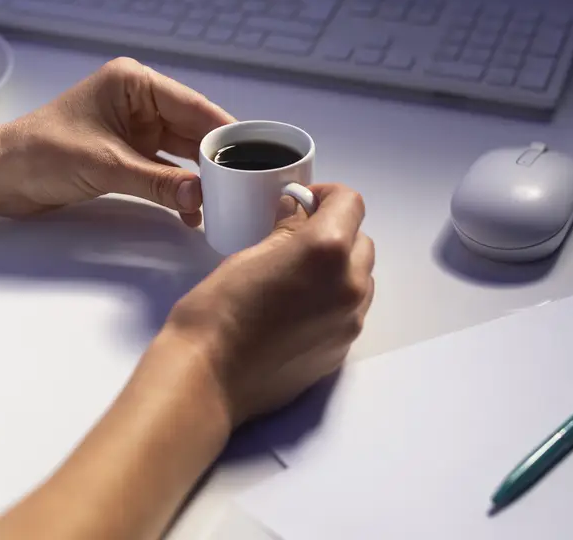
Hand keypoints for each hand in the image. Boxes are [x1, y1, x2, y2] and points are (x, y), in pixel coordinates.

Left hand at [0, 57, 234, 224]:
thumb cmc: (42, 154)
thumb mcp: (106, 166)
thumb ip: (158, 182)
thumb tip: (202, 197)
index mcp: (134, 84)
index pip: (194, 106)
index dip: (225, 132)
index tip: (257, 156)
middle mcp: (139, 101)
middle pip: (192, 130)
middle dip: (216, 159)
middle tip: (250, 186)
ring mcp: (133, 129)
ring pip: (181, 153)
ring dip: (198, 178)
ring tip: (228, 202)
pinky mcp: (125, 154)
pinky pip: (163, 171)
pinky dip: (177, 189)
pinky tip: (194, 212)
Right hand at [161, 184, 374, 425]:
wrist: (209, 377)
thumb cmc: (218, 311)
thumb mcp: (250, 254)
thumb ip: (286, 229)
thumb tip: (298, 210)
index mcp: (327, 250)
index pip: (351, 203)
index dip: (327, 195)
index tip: (305, 202)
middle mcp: (349, 285)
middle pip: (362, 241)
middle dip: (335, 232)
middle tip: (296, 238)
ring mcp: (350, 322)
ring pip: (360, 278)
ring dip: (339, 268)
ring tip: (298, 276)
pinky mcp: (342, 351)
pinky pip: (350, 312)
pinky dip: (334, 300)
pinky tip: (297, 308)